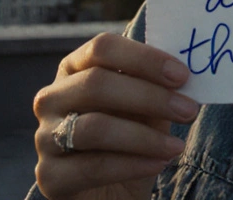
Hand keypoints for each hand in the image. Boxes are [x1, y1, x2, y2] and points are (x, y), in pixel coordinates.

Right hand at [32, 32, 198, 199]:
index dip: (143, 58)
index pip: (102, 48)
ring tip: (176, 146)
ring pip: (95, 127)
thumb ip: (157, 89)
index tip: (182, 75)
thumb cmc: (129, 140)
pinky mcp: (48, 176)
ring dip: (144, 137)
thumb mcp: (145, 109)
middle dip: (149, 97)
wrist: (109, 193)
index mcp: (74, 68)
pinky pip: (92, 167)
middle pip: (96, 84)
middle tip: (188, 110)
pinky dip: (131, 165)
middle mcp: (52, 98)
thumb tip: (186, 76)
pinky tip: (158, 164)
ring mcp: (45, 137)